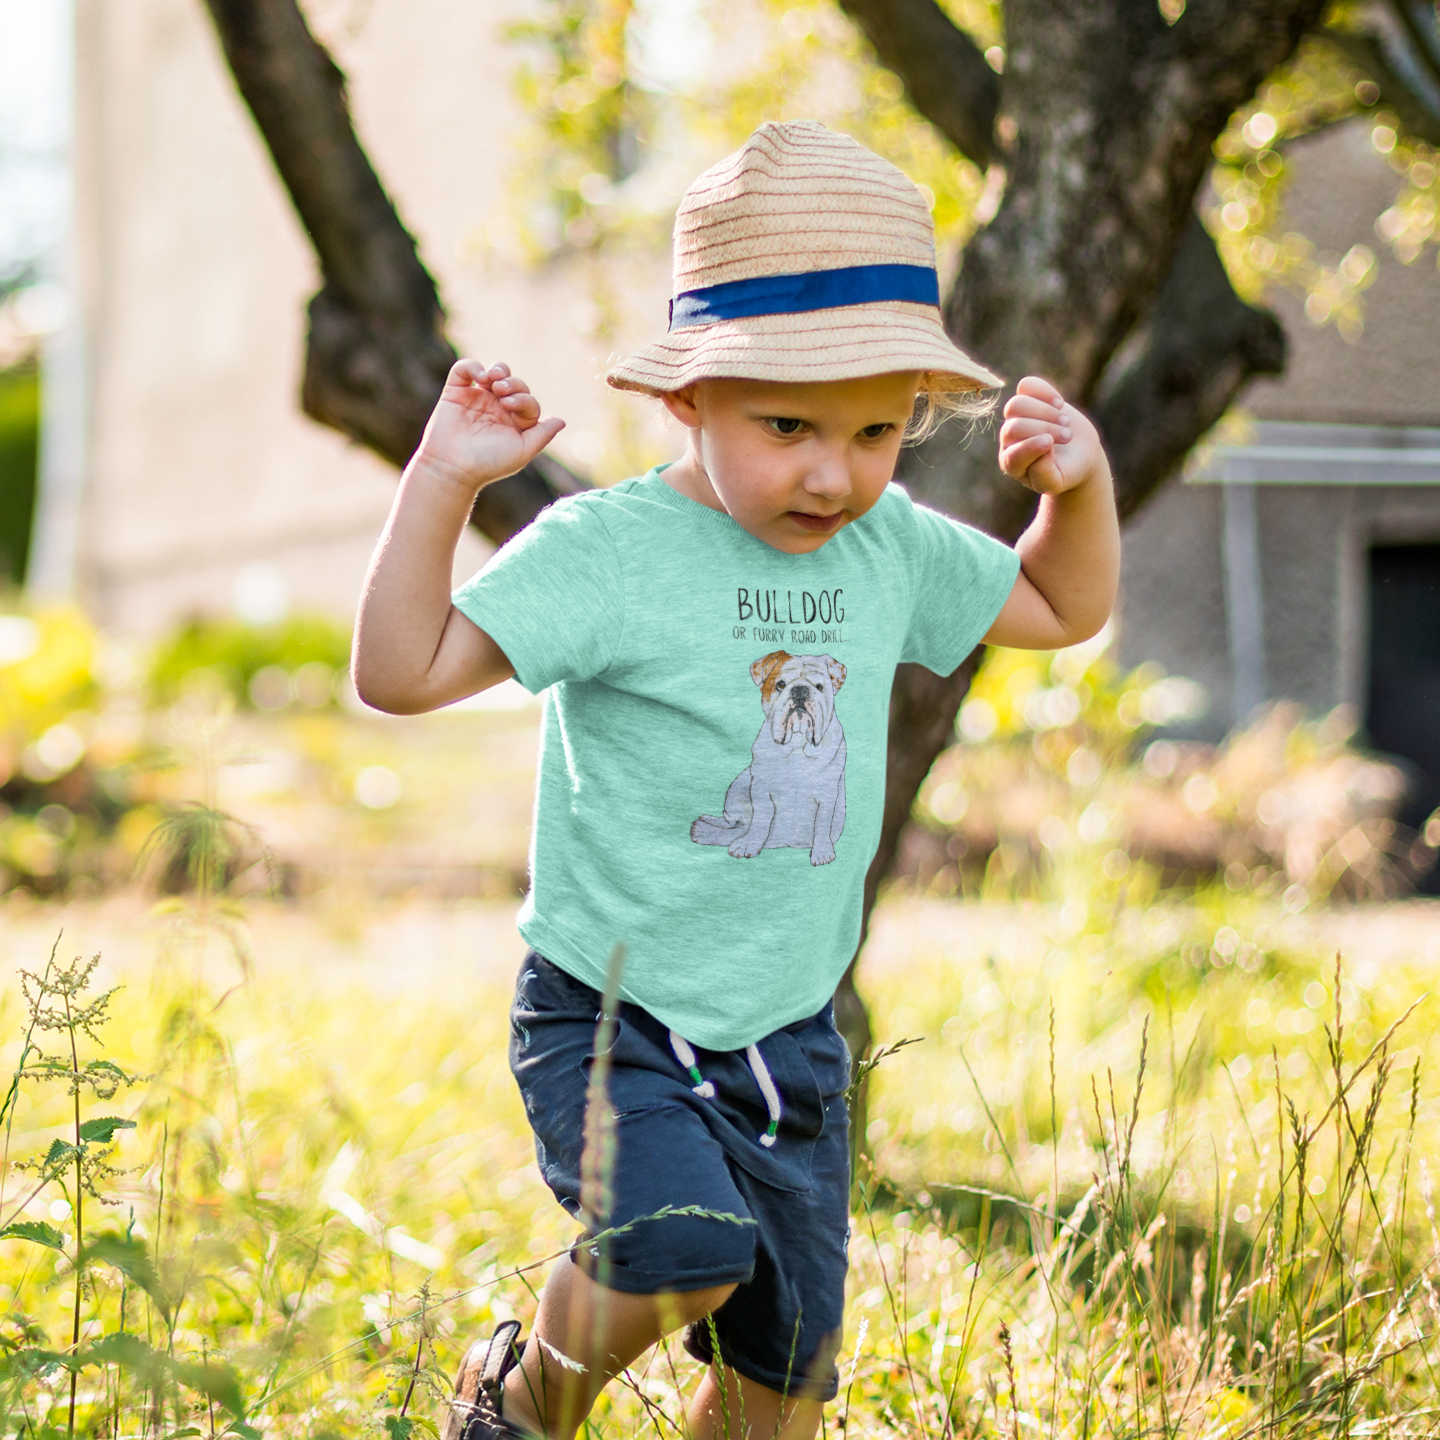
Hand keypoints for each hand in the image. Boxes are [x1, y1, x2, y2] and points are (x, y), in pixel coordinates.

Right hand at [413, 359, 564, 491]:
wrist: (453, 467)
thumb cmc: (489, 463)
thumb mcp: (522, 451)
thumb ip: (542, 434)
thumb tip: (562, 421)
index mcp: (514, 422)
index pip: (528, 401)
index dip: (524, 399)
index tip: (510, 406)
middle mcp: (496, 409)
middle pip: (514, 384)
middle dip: (513, 384)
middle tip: (503, 393)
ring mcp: (476, 399)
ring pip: (493, 372)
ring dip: (499, 370)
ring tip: (494, 380)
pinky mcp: (455, 393)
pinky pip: (464, 370)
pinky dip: (473, 367)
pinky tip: (479, 377)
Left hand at [999, 376, 1102, 496]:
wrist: (1079, 453)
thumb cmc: (1067, 471)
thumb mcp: (1058, 482)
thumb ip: (1045, 475)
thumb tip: (1041, 451)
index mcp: (1012, 464)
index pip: (1012, 454)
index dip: (1030, 447)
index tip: (1051, 443)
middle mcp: (1008, 440)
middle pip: (1015, 427)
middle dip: (1045, 429)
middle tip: (1067, 437)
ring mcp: (1016, 418)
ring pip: (1016, 404)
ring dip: (1045, 411)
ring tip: (1065, 422)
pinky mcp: (1029, 399)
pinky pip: (1026, 385)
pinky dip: (1044, 391)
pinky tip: (1059, 404)